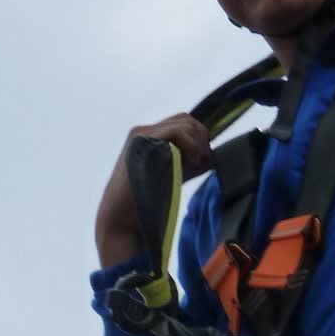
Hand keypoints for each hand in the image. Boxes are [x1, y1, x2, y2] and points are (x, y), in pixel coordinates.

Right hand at [95, 114, 211, 266]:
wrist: (122, 216)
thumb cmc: (147, 201)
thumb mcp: (174, 175)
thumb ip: (191, 163)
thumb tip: (212, 156)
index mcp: (148, 137)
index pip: (182, 122)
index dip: (199, 137)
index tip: (202, 160)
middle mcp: (144, 131)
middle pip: (186, 118)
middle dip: (202, 137)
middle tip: (203, 161)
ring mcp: (142, 135)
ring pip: (184, 123)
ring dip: (198, 143)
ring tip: (196, 164)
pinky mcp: (142, 142)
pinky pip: (176, 132)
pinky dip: (191, 145)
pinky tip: (191, 162)